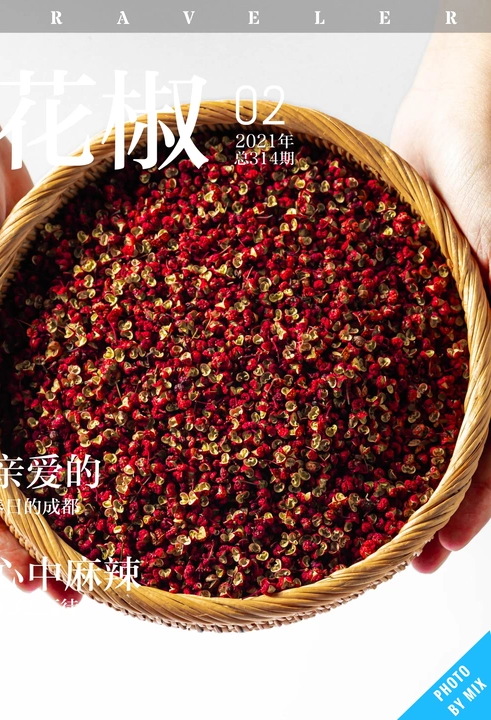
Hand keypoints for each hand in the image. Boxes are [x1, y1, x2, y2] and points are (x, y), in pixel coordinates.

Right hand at [0, 36, 80, 604]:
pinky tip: (130, 466)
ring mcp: (16, 376)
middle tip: (77, 593)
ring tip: (107, 554)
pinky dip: (94, 438)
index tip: (35, 584)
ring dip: (69, 506)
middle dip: (37, 544)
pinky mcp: (51, 346)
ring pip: (42, 455)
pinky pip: (72, 400)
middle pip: (7, 489)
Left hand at [391, 33, 490, 571]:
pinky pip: (373, 358)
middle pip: (453, 438)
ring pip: (411, 410)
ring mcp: (424, 325)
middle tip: (401, 559)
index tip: (443, 550)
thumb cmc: (489, 142)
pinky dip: (360, 399)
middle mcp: (461, 342)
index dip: (474, 500)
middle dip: (430, 502)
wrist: (455, 99)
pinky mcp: (388, 300)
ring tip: (356, 517)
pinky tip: (326, 431)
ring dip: (391, 465)